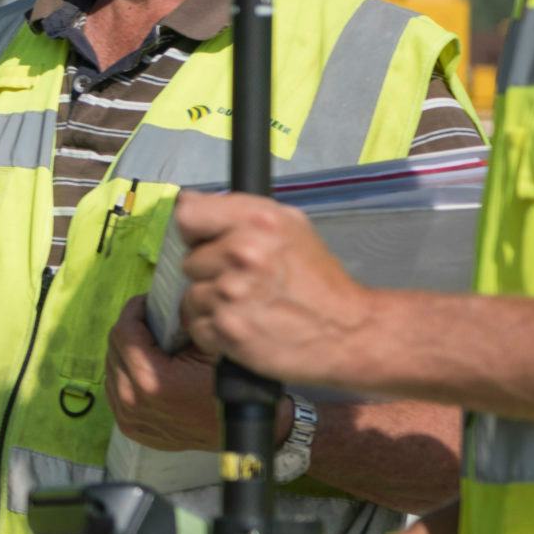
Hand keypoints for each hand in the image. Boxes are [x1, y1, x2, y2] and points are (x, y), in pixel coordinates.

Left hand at [106, 296, 226, 451]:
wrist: (241, 430)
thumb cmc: (233, 388)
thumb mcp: (213, 347)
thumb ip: (185, 321)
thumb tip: (166, 297)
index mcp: (151, 381)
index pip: (124, 331)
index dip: (135, 310)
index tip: (147, 302)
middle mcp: (133, 401)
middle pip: (114, 347)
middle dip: (132, 329)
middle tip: (152, 320)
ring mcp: (129, 417)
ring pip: (112, 367)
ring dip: (127, 352)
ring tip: (151, 344)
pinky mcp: (130, 426)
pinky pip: (115, 389)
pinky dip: (126, 374)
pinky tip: (146, 367)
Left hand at [173, 191, 376, 387]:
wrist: (347, 334)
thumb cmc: (318, 282)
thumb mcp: (289, 226)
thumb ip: (237, 210)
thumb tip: (186, 200)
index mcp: (258, 222)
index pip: (187, 217)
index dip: (197, 233)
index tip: (211, 243)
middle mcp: (243, 254)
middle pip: (190, 261)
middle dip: (212, 273)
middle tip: (247, 283)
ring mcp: (233, 294)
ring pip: (192, 296)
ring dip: (214, 305)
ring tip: (249, 307)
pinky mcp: (227, 330)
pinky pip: (198, 327)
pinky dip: (216, 332)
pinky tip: (245, 327)